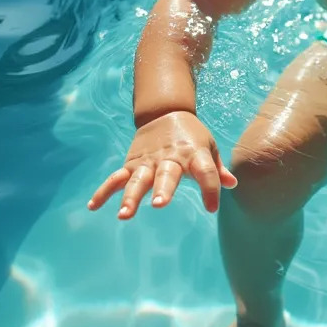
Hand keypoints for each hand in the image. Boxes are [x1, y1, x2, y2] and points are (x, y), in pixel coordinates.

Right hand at [87, 111, 237, 217]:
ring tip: (124, 214)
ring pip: (138, 179)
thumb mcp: (209, 147)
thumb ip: (217, 168)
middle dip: (163, 189)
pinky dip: (104, 191)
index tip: (212, 208)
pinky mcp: (132, 163)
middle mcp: (170, 158)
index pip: (205, 172)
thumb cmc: (192, 136)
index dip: (210, 189)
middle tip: (160, 204)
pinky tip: (93, 206)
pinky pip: (116, 178)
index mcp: (194, 153)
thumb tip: (233, 184)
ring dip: (131, 196)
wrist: (166, 112)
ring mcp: (148, 161)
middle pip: (167, 174)